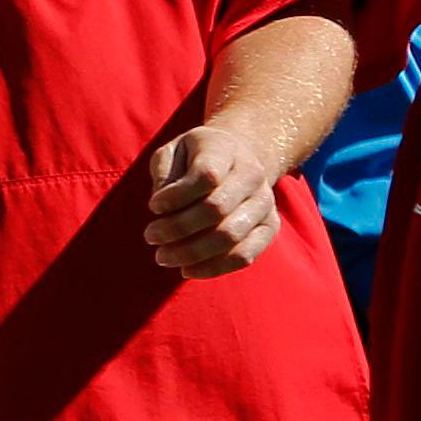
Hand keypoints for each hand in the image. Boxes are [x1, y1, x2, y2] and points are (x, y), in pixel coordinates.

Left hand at [143, 123, 293, 273]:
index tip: (152, 207)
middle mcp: (252, 176)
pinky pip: (246, 255)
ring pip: (231, 236)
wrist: (240, 156)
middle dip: (178, 228)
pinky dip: (214, 267)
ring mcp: (265, 203)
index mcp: (227, 151)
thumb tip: (160, 206)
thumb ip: (163, 171)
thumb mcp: (173, 150)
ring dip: (192, 252)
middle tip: (151, 237)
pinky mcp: (270, 227)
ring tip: (163, 256)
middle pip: (217, 209)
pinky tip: (187, 270)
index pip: (206, 176)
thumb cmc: (196, 157)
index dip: (176, 196)